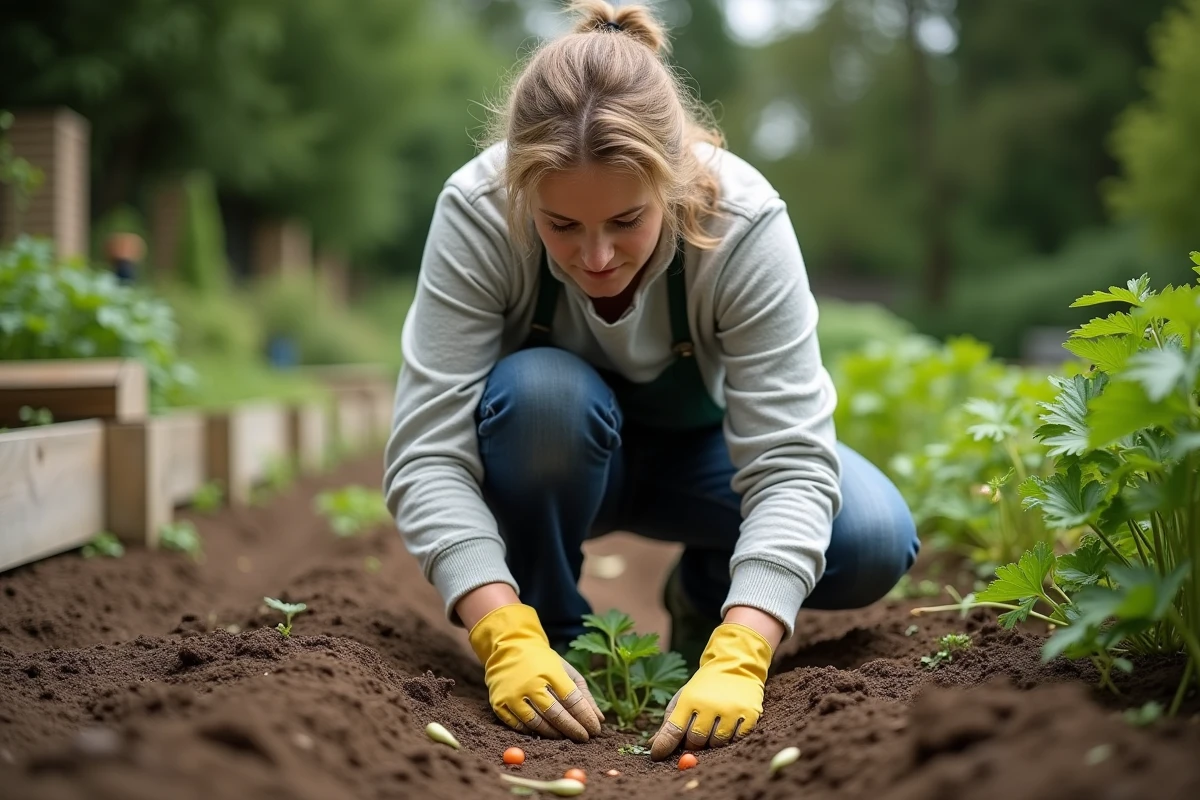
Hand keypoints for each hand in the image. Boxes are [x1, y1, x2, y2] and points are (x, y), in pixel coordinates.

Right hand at [468, 603, 603, 741]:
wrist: (509, 647)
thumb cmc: (543, 661)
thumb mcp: (566, 670)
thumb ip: (583, 694)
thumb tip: (599, 719)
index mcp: (551, 671)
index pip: (572, 700)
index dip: (585, 717)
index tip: (595, 729)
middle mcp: (530, 683)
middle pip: (556, 714)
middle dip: (573, 729)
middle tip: (584, 738)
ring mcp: (512, 694)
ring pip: (536, 723)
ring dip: (554, 734)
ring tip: (565, 736)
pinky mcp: (499, 703)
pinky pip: (517, 726)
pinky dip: (532, 732)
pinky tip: (543, 733)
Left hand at [649, 622, 772, 759]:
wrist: (735, 663)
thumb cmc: (705, 686)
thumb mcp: (684, 697)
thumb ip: (669, 722)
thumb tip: (652, 746)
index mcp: (690, 699)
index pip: (674, 729)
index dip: (665, 746)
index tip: (658, 756)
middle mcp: (710, 704)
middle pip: (696, 741)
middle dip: (692, 744)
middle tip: (695, 735)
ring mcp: (731, 710)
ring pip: (717, 743)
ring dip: (713, 741)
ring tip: (713, 726)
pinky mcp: (750, 714)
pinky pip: (738, 739)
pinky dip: (732, 737)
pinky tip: (729, 725)